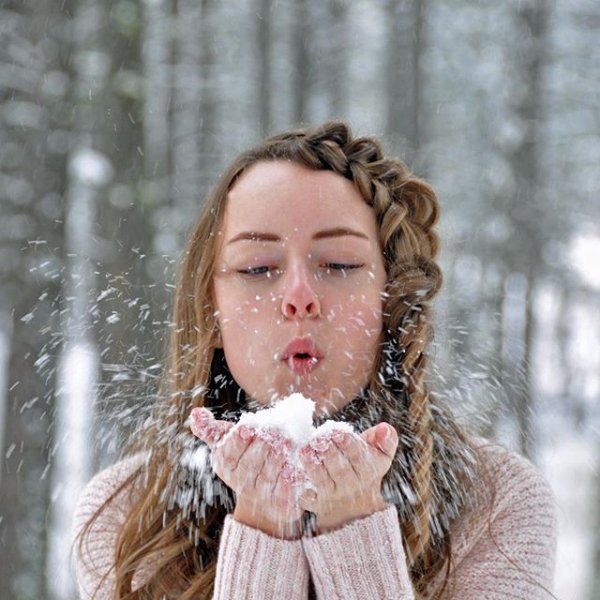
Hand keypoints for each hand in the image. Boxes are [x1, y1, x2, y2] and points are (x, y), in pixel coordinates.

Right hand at [190, 408, 303, 538]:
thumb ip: (213, 429)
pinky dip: (290, 479)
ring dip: (277, 459)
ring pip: (267, 477)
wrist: (268, 497)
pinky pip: (285, 492)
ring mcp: (261, 496)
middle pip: (249, 464)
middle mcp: (241, 484)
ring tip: (288, 442)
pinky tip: (295, 466)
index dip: (238, 441)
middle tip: (275, 429)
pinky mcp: (281, 504)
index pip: (228, 454)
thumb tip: (194, 413)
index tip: (247, 428)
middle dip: (262, 445)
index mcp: (226, 466)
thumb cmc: (248, 458)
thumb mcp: (229, 443)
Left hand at [297, 423, 397, 531]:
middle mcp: (351, 485)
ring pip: (323, 481)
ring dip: (313, 466)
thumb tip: (384, 428)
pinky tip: (291, 471)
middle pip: (340, 470)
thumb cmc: (362, 465)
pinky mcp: (315, 502)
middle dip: (329, 452)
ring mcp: (332, 495)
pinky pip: (306, 496)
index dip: (348, 444)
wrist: (353, 504)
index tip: (338, 431)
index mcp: (368, 470)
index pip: (359, 457)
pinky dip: (298, 485)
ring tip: (305, 450)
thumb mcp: (380, 453)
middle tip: (318, 437)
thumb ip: (386, 440)